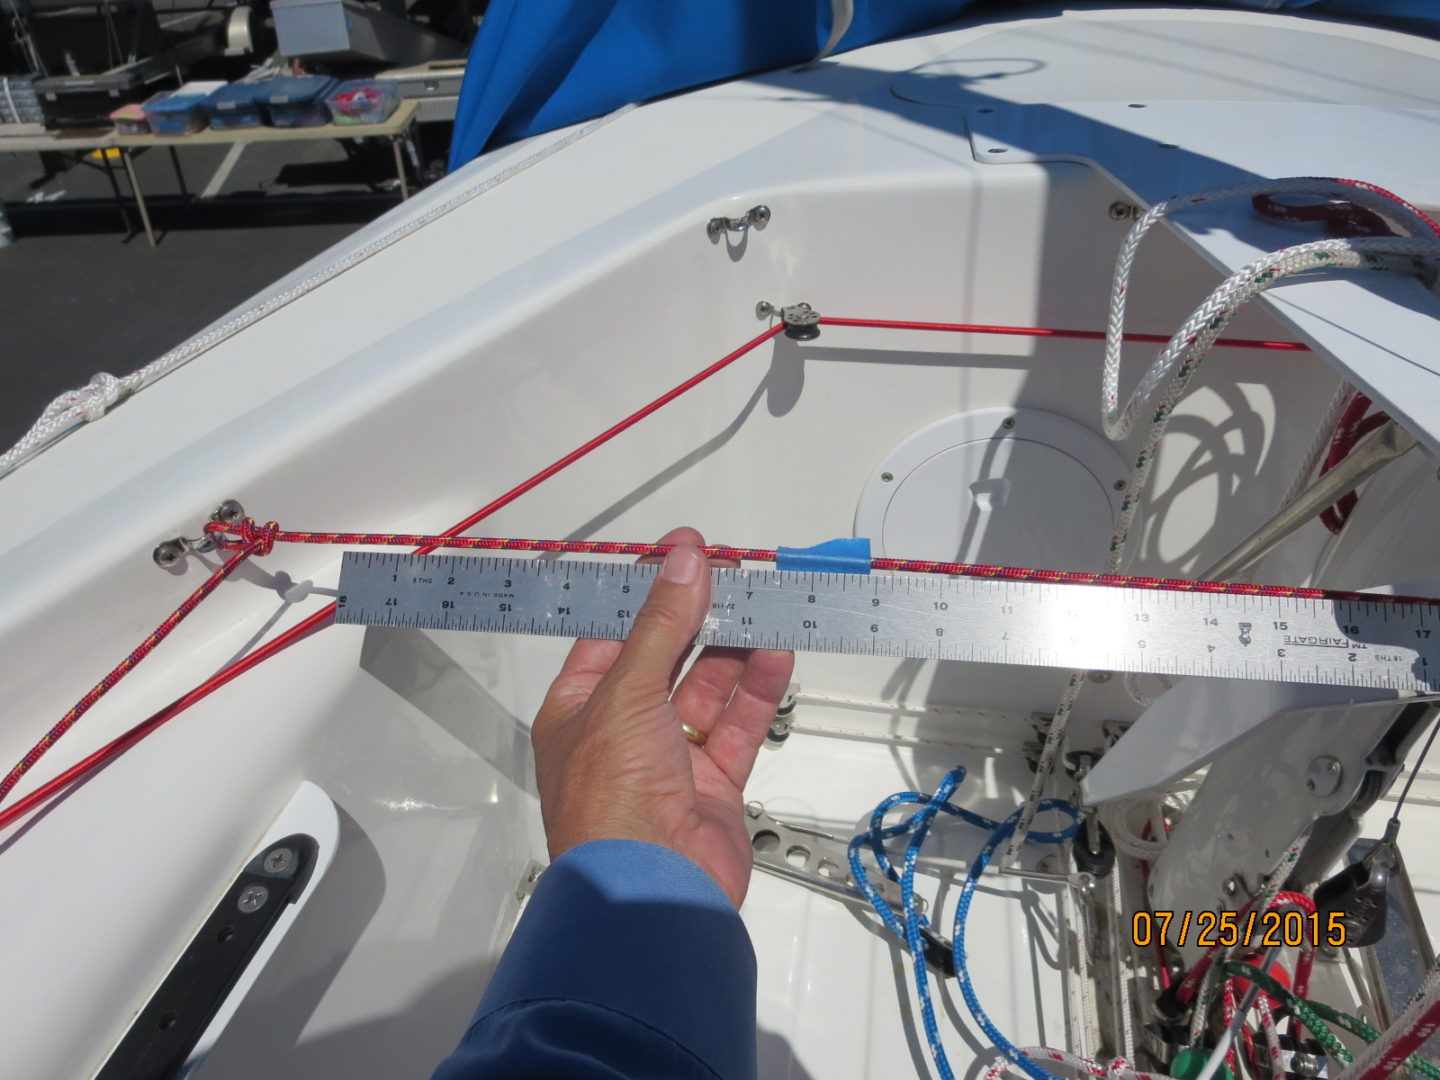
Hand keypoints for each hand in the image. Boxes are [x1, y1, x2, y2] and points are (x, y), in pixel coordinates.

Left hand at [531, 527, 794, 907]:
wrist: (650, 890)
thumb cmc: (612, 794)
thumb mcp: (628, 693)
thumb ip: (663, 626)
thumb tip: (683, 560)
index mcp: (580, 709)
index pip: (613, 636)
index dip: (648, 593)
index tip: (685, 552)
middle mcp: (622, 731)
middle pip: (666, 658)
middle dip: (699, 616)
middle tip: (735, 571)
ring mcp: (669, 759)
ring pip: (707, 690)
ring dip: (734, 649)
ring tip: (764, 604)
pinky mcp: (714, 785)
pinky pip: (738, 727)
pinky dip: (758, 692)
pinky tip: (777, 655)